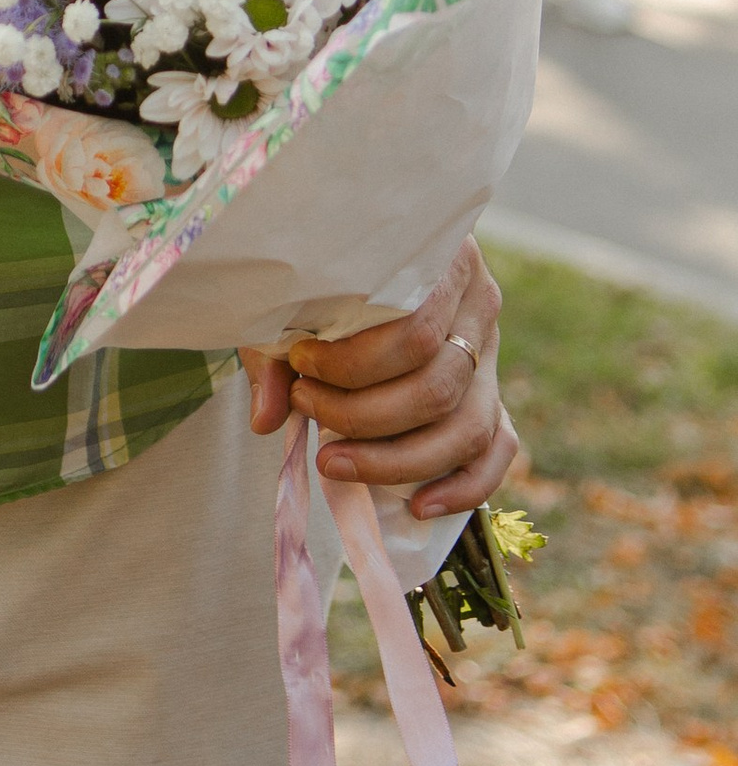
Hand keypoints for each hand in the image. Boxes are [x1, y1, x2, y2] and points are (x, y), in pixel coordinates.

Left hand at [241, 241, 516, 518]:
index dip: (352, 363)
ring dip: (395, 459)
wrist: (351, 263)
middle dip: (362, 415)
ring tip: (331, 460)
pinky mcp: (492, 396)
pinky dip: (462, 487)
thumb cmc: (321, 278)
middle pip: (437, 385)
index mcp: (442, 260)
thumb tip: (268, 420)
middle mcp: (478, 305)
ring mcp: (491, 354)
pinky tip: (417, 505)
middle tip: (305, 407)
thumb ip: (277, 354)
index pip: (414, 331)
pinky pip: (496, 450)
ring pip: (467, 427)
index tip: (299, 364)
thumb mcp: (292, 298)